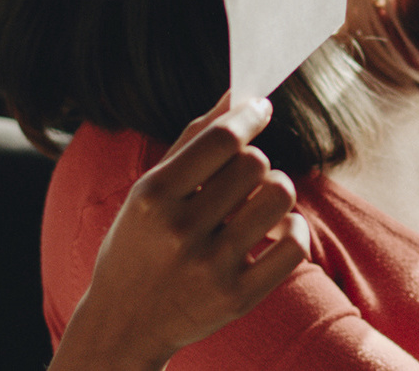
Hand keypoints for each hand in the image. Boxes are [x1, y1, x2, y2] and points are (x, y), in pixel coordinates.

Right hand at [52, 97, 308, 370]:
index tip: (259, 109)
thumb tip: (238, 93)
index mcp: (153, 198)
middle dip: (254, 162)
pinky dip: (294, 231)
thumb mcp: (150, 190)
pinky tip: (274, 233)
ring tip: (256, 204)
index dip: (250, 115)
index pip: (222, 139)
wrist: (121, 325)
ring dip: (275, 192)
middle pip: (256, 164)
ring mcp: (210, 267)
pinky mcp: (238, 298)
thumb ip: (194, 139)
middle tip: (239, 179)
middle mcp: (180, 232)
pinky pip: (296, 244)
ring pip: (280, 196)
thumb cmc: (140, 243)